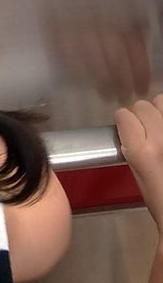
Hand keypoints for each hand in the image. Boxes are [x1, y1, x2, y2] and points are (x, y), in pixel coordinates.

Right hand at [116, 95, 162, 228]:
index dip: (124, 124)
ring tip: (162, 130)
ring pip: (162, 100)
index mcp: (143, 152)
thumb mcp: (141, 182)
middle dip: (142, 118)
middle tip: (149, 134)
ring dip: (160, 112)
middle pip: (142, 106)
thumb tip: (131, 137)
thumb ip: (135, 154)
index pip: (123, 116)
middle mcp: (161, 137)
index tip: (128, 133)